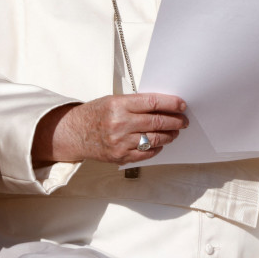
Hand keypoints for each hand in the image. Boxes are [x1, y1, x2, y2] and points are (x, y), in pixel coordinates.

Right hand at [35, 93, 187, 165]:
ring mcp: (120, 142)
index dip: (171, 103)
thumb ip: (136, 103)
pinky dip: (157, 148)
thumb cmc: (95, 114)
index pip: (153, 102)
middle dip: (175, 121)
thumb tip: (164, 105)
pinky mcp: (120, 156)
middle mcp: (120, 123)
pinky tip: (160, 143)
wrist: (75, 132)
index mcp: (119, 105)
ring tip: (174, 132)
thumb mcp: (113, 100)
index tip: (182, 105)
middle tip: (183, 120)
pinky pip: (146, 153)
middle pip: (157, 122)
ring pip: (155, 139)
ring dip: (169, 135)